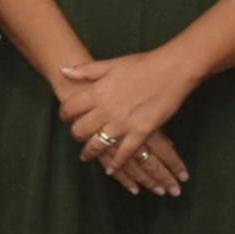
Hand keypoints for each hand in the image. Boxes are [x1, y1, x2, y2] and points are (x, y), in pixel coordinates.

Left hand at [53, 50, 198, 190]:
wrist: (171, 70)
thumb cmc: (141, 64)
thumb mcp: (110, 64)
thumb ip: (86, 70)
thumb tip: (64, 71)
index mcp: (97, 92)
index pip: (70, 108)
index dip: (64, 114)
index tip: (66, 117)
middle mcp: (106, 110)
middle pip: (80, 129)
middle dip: (76, 135)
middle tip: (77, 136)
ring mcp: (123, 124)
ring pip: (98, 144)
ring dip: (90, 152)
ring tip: (87, 156)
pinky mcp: (140, 133)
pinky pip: (124, 154)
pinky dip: (116, 164)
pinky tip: (110, 169)